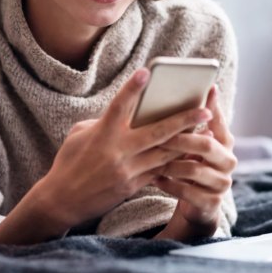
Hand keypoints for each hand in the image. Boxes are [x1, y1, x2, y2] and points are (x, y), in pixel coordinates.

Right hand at [37, 68, 212, 230]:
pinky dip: (176, 160)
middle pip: (157, 132)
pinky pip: (160, 170)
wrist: (62, 201)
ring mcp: (128, 170)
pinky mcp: (133, 185)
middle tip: (206, 110)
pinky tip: (192, 153)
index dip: (132, 88)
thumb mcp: (79, 135)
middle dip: (184, 120)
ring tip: (209, 132)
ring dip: (188, 142)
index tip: (147, 71)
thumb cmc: (69, 162)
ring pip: (165, 153)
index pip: (119, 106)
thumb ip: (104, 121)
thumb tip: (128, 113)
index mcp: (102, 134)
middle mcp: (118, 151)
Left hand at [153, 85, 236, 239]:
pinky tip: (155, 179)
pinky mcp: (212, 203)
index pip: (219, 122)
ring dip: (171, 164)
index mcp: (226, 143)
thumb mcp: (194, 146)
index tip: (207, 89)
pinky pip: (187, 192)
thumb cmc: (191, 166)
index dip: (212, 107)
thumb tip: (178, 94)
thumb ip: (192, 126)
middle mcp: (229, 162)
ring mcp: (222, 184)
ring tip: (153, 160)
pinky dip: (169, 184)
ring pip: (194, 170)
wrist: (197, 205)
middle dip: (181, 139)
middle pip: (206, 145)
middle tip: (160, 135)